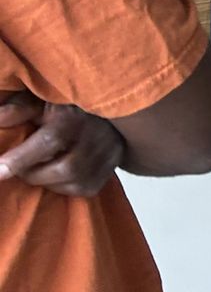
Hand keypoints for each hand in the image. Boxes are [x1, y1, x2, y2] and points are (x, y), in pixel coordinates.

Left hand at [0, 95, 127, 197]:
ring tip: (36, 172)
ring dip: (49, 182)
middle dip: (34, 174)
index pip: (50, 140)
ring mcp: (109, 153)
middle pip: (65, 168)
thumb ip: (19, 109)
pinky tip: (56, 177)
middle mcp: (97, 136)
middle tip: (18, 169)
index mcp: (75, 116)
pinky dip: (65, 187)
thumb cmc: (65, 107)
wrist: (107, 111)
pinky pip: (86, 189)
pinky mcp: (112, 168)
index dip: (22, 158)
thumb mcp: (42, 102)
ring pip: (76, 182)